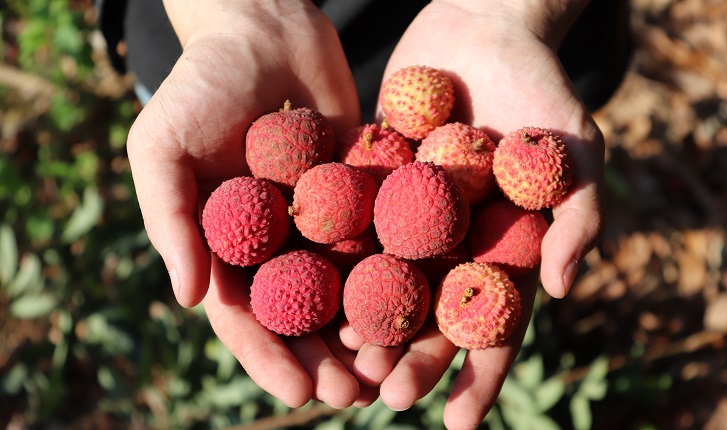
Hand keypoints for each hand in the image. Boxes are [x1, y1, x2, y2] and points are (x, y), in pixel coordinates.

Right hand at [126, 0, 362, 407]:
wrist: (266, 28)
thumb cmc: (201, 84)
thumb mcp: (163, 145)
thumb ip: (170, 220)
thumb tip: (185, 299)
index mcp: (225, 246)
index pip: (245, 316)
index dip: (269, 358)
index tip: (299, 393)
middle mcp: (275, 244)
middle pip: (302, 316)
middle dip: (327, 359)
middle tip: (357, 395)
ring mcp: (320, 222)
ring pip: (346, 289)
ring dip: (367, 330)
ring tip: (393, 367)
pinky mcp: (360, 194)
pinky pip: (379, 239)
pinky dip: (397, 273)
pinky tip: (422, 302)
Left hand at [345, 0, 605, 426]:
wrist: (484, 25)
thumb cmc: (543, 88)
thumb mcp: (575, 149)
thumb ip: (577, 217)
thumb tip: (560, 291)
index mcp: (500, 252)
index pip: (492, 327)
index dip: (477, 377)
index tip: (455, 422)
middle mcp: (450, 244)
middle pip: (429, 315)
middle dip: (408, 358)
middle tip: (382, 394)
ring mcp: (406, 217)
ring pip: (380, 281)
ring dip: (360, 322)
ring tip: (338, 358)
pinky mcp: (368, 182)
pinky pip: (345, 226)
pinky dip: (326, 258)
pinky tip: (301, 288)